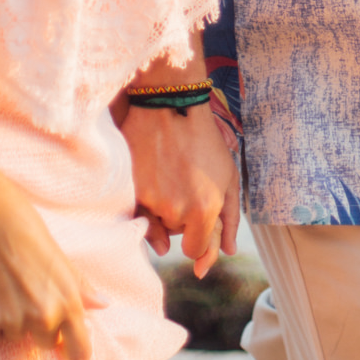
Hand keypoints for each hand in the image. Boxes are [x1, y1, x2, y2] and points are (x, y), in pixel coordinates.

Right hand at [0, 172, 98, 359]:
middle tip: (25, 296)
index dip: (73, 350)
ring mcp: (15, 321)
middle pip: (46, 344)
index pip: (80, 351)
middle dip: (38, 328)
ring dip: (11, 322)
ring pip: (15, 339)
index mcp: (70, 301)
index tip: (64, 344)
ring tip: (5, 289)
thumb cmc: (27, 230)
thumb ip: (81, 287)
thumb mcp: (61, 258)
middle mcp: (46, 316)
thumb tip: (103, 305)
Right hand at [121, 103, 239, 276]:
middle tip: (187, 187)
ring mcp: (150, 201)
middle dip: (183, 220)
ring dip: (164, 211)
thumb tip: (228, 251)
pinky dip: (146, 206)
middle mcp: (175, 211)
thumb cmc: (204, 140)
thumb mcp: (228, 176)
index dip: (200, 241)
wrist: (167, 108)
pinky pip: (138, 214)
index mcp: (203, 210)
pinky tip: (155, 185)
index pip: (195, 249)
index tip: (199, 230)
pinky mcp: (129, 190)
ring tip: (172, 178)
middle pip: (177, 236)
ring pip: (157, 223)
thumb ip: (230, 219)